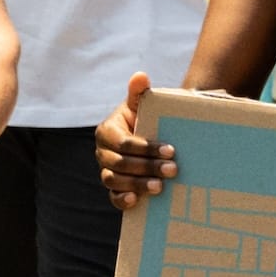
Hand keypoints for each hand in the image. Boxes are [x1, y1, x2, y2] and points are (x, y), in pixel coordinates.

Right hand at [95, 72, 176, 209]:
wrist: (148, 135)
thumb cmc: (144, 118)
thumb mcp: (142, 105)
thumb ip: (139, 92)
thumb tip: (141, 76)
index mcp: (107, 131)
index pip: (124, 142)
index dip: (146, 148)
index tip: (170, 150)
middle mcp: (102, 152)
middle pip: (120, 163)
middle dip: (147, 167)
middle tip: (173, 170)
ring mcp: (106, 170)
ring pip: (115, 180)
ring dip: (138, 184)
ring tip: (160, 187)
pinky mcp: (114, 187)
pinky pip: (113, 196)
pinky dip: (122, 200)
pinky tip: (136, 200)